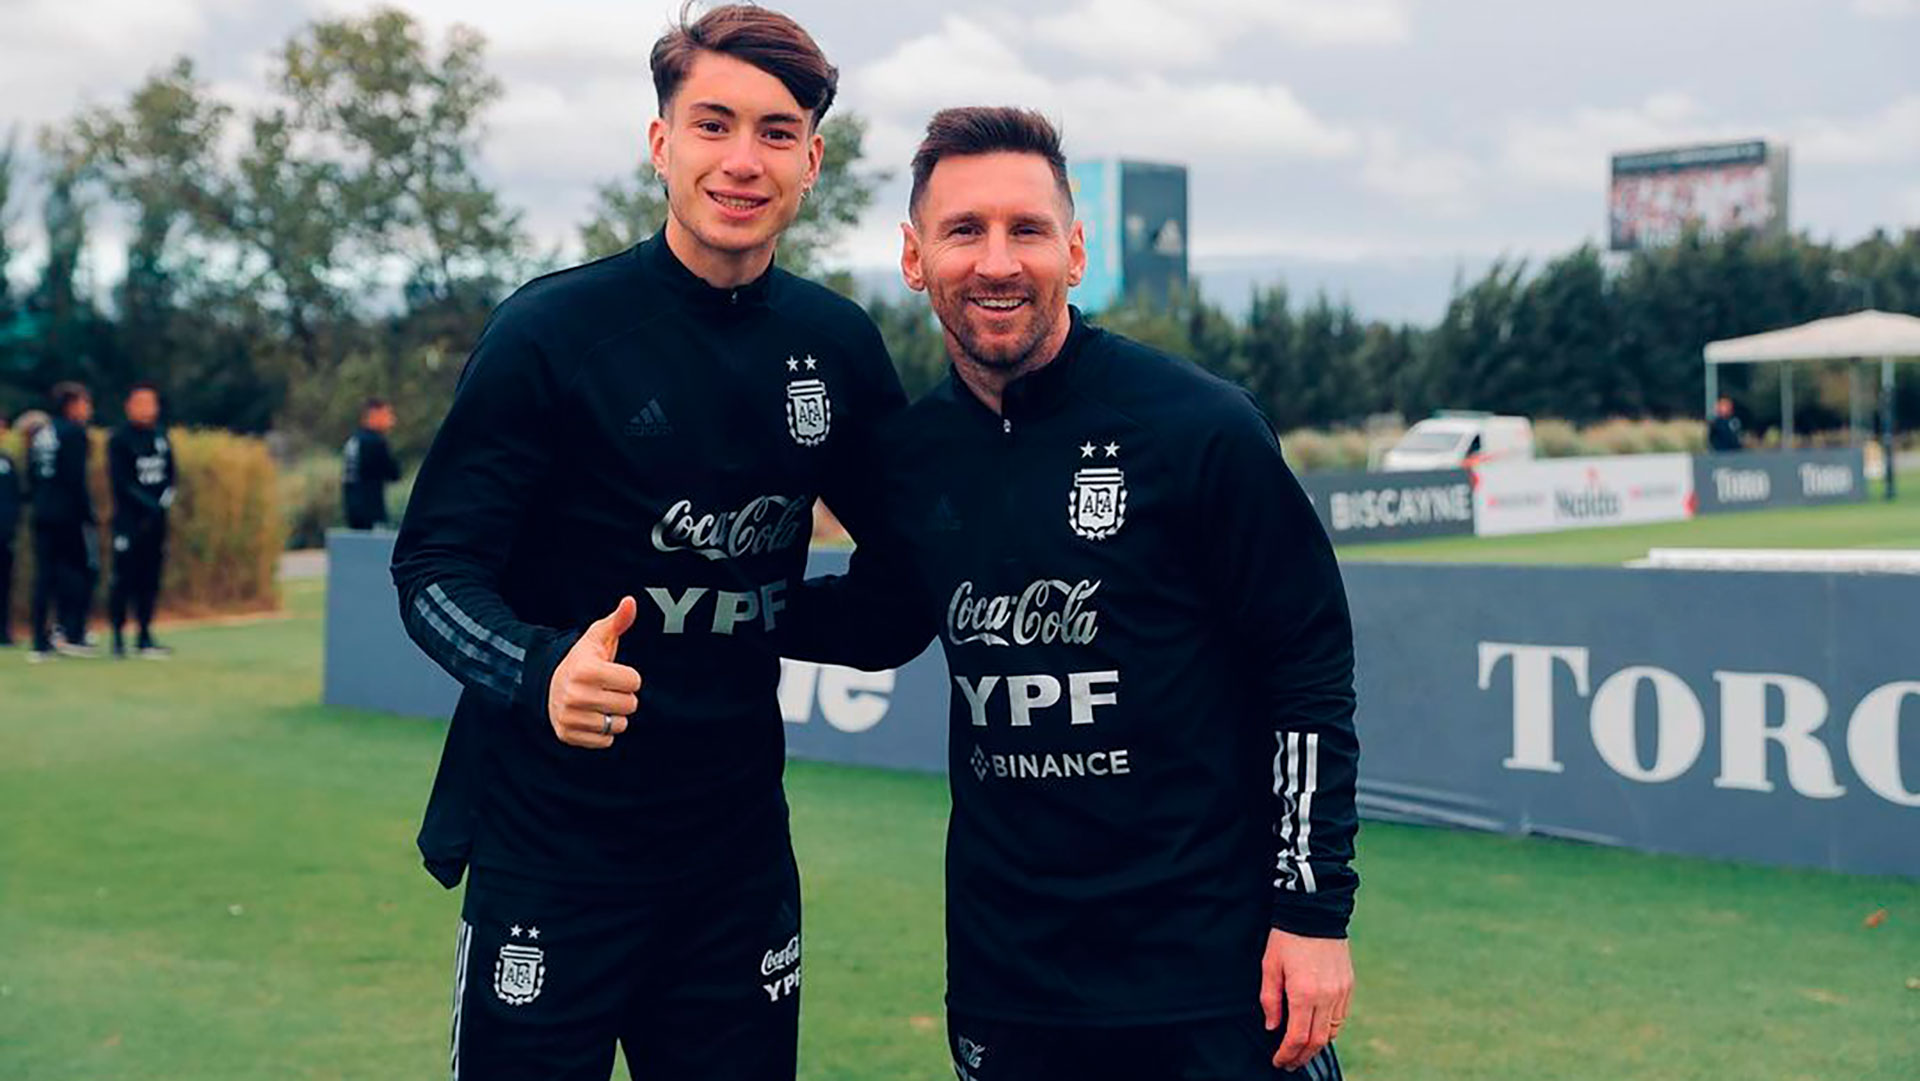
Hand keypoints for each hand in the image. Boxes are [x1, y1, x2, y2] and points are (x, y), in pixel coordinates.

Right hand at [546, 596, 641, 748]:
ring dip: (614, 716)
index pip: (635, 681)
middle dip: (623, 697)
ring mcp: (570, 717)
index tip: (613, 673)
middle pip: (630, 705)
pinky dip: (603, 732)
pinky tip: (591, 717)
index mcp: (586, 670)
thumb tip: (630, 601)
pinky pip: (606, 741)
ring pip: (619, 725)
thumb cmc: (582, 660)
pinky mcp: (568, 735)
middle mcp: (575, 695)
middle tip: (606, 689)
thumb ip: (618, 621)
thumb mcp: (597, 638)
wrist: (548, 684)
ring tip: (598, 703)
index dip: (628, 676)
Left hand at [1261, 928, 1353, 1071]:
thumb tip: (1272, 1027)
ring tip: (1301, 1049)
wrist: (1315, 911)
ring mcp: (1341, 991)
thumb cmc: (1287, 937)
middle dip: (1302, 1056)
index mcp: (1304, 993)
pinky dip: (1328, 1028)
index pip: (1297, 1037)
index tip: (1278, 1061)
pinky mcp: (1348, 984)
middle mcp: (1327, 996)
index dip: (1287, 1054)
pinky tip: (1316, 1028)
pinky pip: (1341, 1016)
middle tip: (1289, 1063)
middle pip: (1317, 1041)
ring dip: (1316, 1044)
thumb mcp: (1270, 966)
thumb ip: (1270, 1000)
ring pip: (1331, 1031)